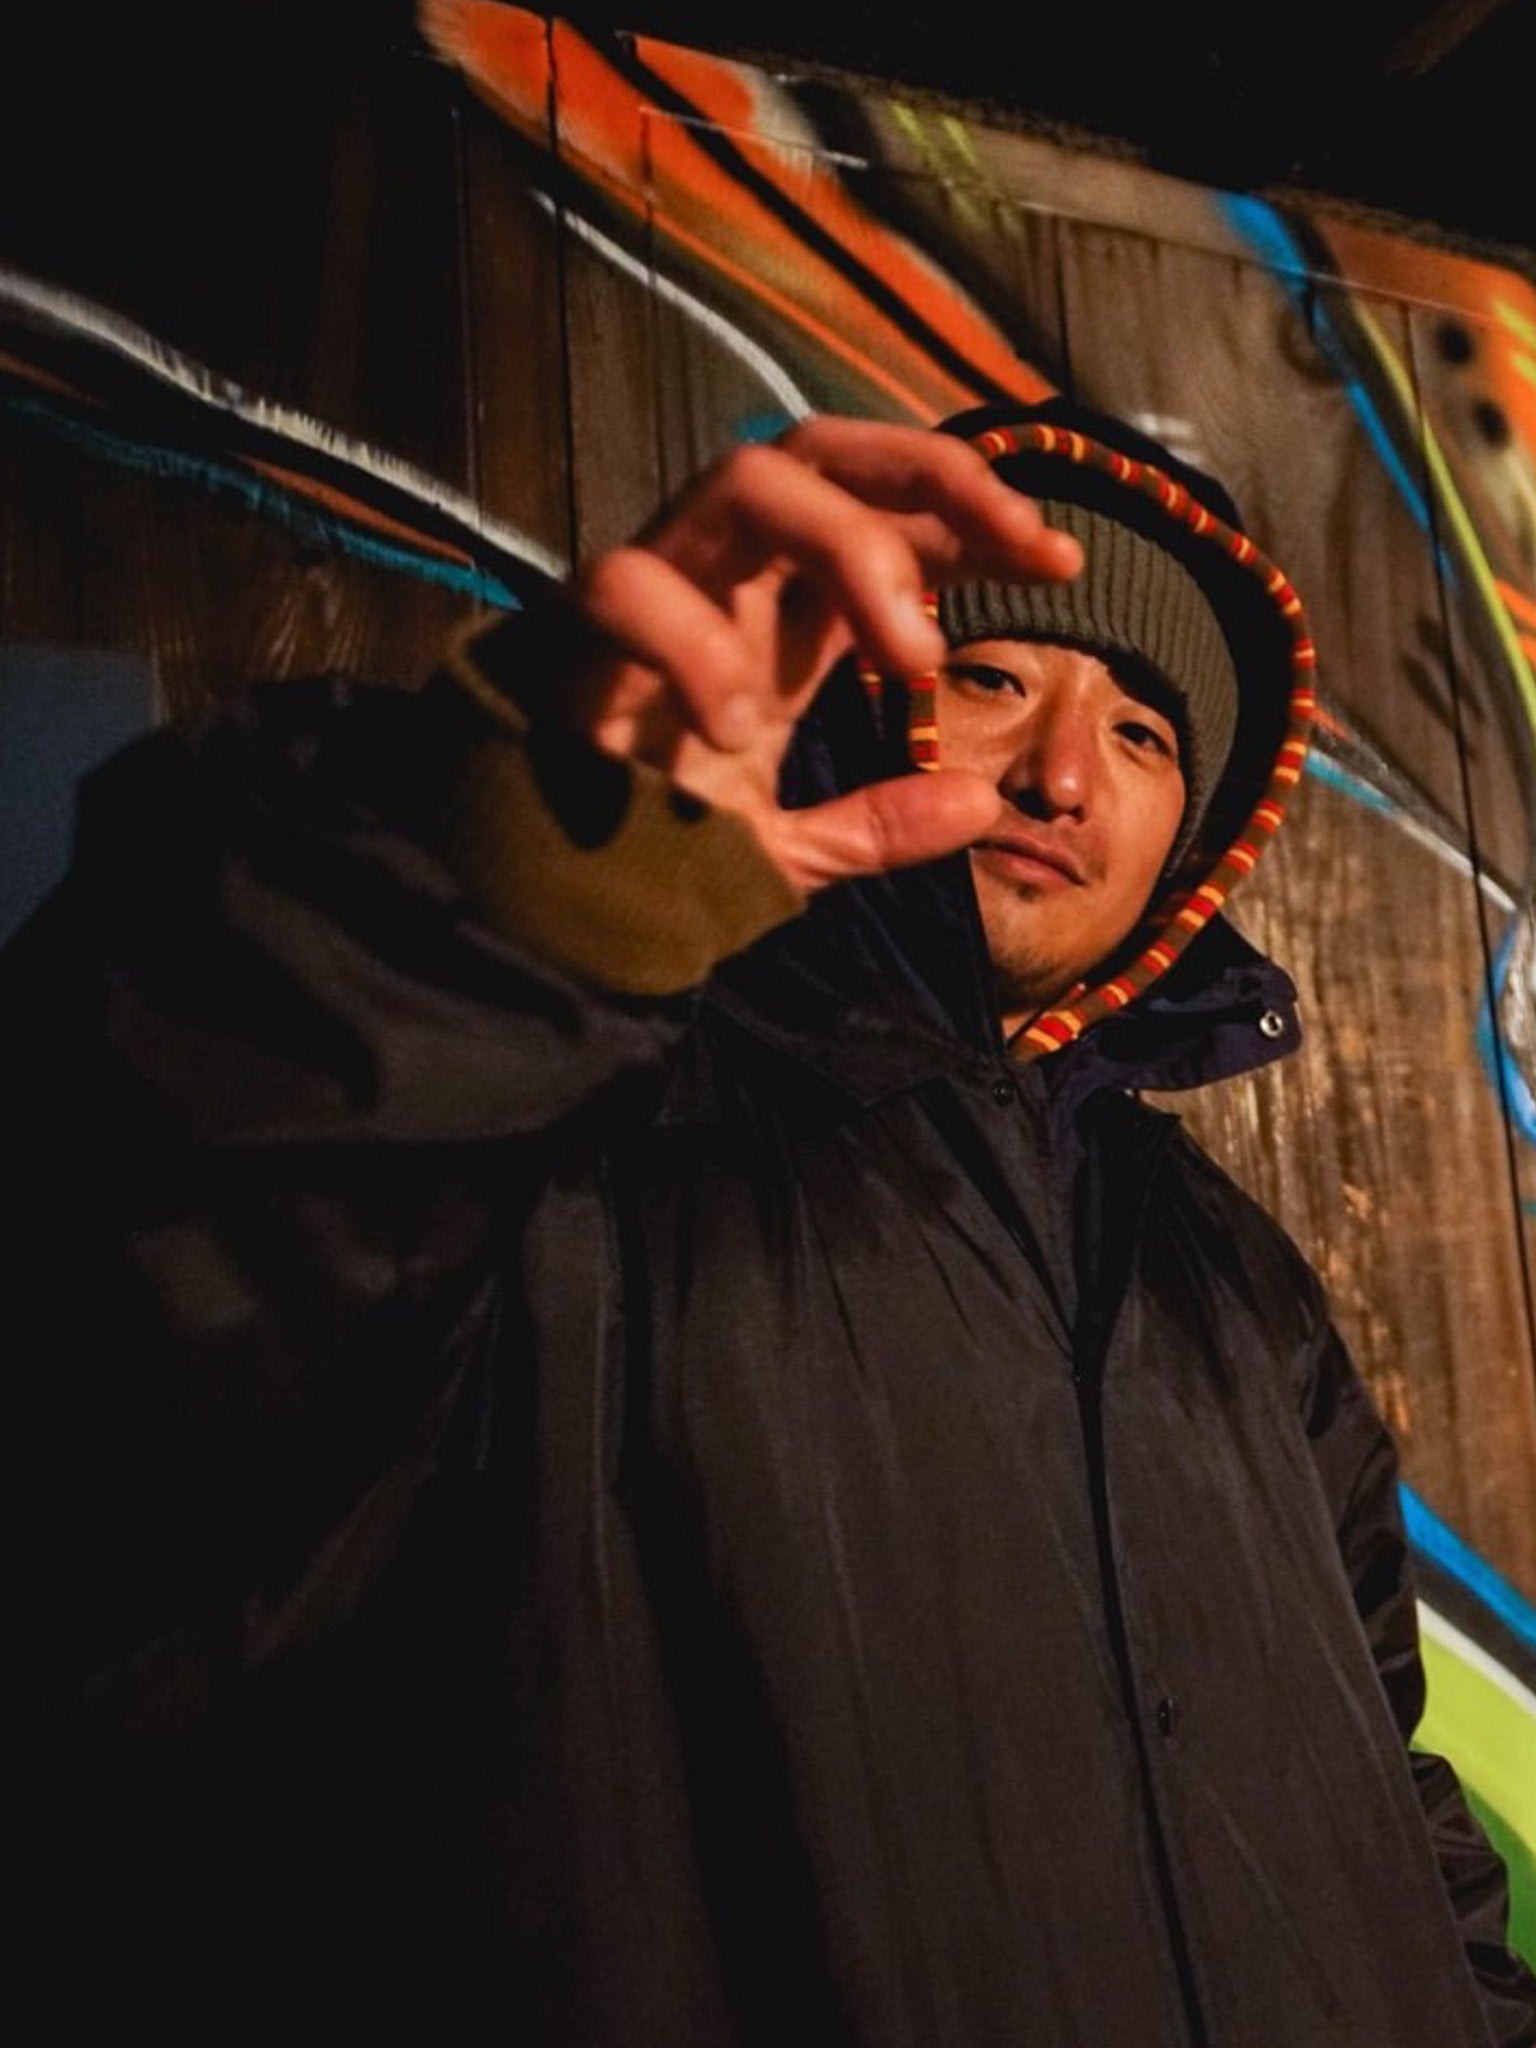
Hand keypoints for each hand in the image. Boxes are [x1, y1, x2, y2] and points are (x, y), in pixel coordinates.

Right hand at [563, 417, 1081, 894]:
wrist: (541, 888)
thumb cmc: (658, 845)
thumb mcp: (796, 851)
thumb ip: (882, 827)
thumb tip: (981, 808)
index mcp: (784, 612)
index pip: (882, 509)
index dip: (974, 513)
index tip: (1060, 564)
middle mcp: (727, 574)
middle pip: (828, 449)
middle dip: (934, 476)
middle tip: (1022, 554)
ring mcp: (656, 586)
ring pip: (747, 475)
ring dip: (849, 545)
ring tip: (906, 660)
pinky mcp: (579, 632)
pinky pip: (630, 584)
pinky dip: (698, 644)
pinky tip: (737, 728)